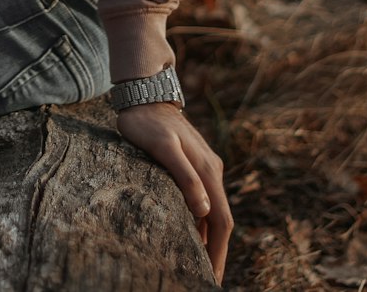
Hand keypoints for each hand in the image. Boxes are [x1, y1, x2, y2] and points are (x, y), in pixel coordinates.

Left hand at [116, 103, 232, 283]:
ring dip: (210, 238)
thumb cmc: (147, 122)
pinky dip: (202, 222)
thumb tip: (203, 210)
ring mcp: (205, 166)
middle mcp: (212, 170)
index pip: (221, 221)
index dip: (219, 252)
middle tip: (207, 279)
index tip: (212, 278)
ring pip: (213, 210)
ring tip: (199, 265)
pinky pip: (203, 199)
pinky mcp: (194, 163)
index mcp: (208, 171)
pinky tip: (191, 233)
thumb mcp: (162, 148)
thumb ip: (184, 176)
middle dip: (217, 252)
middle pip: (221, 219)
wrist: (144, 93)